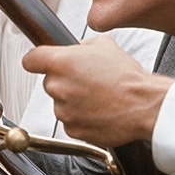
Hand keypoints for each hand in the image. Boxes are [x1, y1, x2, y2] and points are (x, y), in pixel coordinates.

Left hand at [22, 35, 174, 147]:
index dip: (37, 60)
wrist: (144, 105)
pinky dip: (81, 117)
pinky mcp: (72, 129)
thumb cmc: (127, 77)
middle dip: (64, 80)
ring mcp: (63, 110)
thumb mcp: (104, 45)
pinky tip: (99, 110)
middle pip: (49, 82)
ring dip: (74, 100)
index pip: (30, 60)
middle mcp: (58, 87)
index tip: (40, 63)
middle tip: (88, 80)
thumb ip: (80, 46)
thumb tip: (73, 50)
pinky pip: (71, 120)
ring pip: (60, 103)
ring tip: (98, 97)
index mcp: (61, 62)